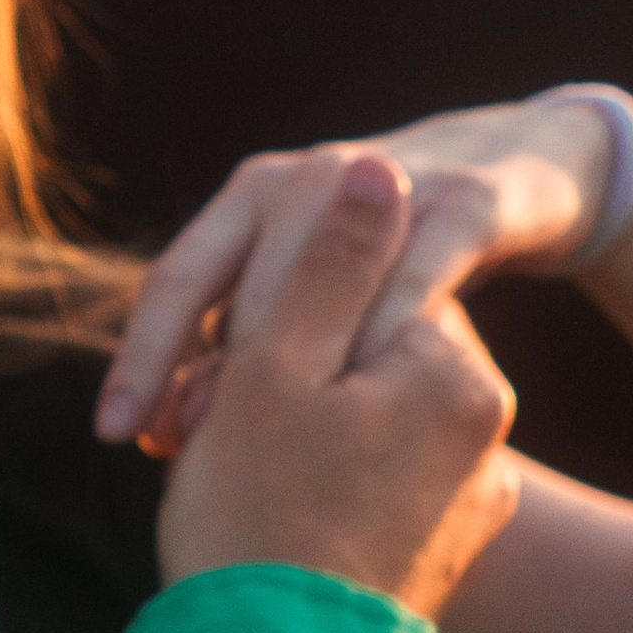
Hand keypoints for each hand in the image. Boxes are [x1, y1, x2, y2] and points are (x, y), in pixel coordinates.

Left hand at [100, 95, 616, 449]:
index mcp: (251, 199)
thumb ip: (241, 346)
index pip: (176, 281)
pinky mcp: (466, 205)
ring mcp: (386, 187)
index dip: (141, 359)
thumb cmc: (387, 257)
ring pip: (322, 277)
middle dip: (207, 369)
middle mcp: (306, 180)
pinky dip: (392, 336)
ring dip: (294, 359)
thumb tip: (165, 433)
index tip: (114, 437)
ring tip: (274, 439)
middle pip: (239, 280)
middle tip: (184, 455)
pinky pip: (420, 276)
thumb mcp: (308, 294)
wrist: (518, 178)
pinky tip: (373, 403)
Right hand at [150, 154, 520, 620]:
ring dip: (281, 432)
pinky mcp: (440, 552)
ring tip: (220, 489)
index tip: (206, 390)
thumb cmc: (256, 519)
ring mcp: (468, 498)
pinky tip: (265, 530)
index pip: (349, 292)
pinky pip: (368, 484)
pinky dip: (312, 490)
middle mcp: (484, 431)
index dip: (255, 330)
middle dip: (268, 377)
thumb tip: (378, 166)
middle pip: (354, 352)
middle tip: (191, 438)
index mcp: (456, 372)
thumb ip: (329, 262)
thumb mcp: (277, 367)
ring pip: (354, 418)